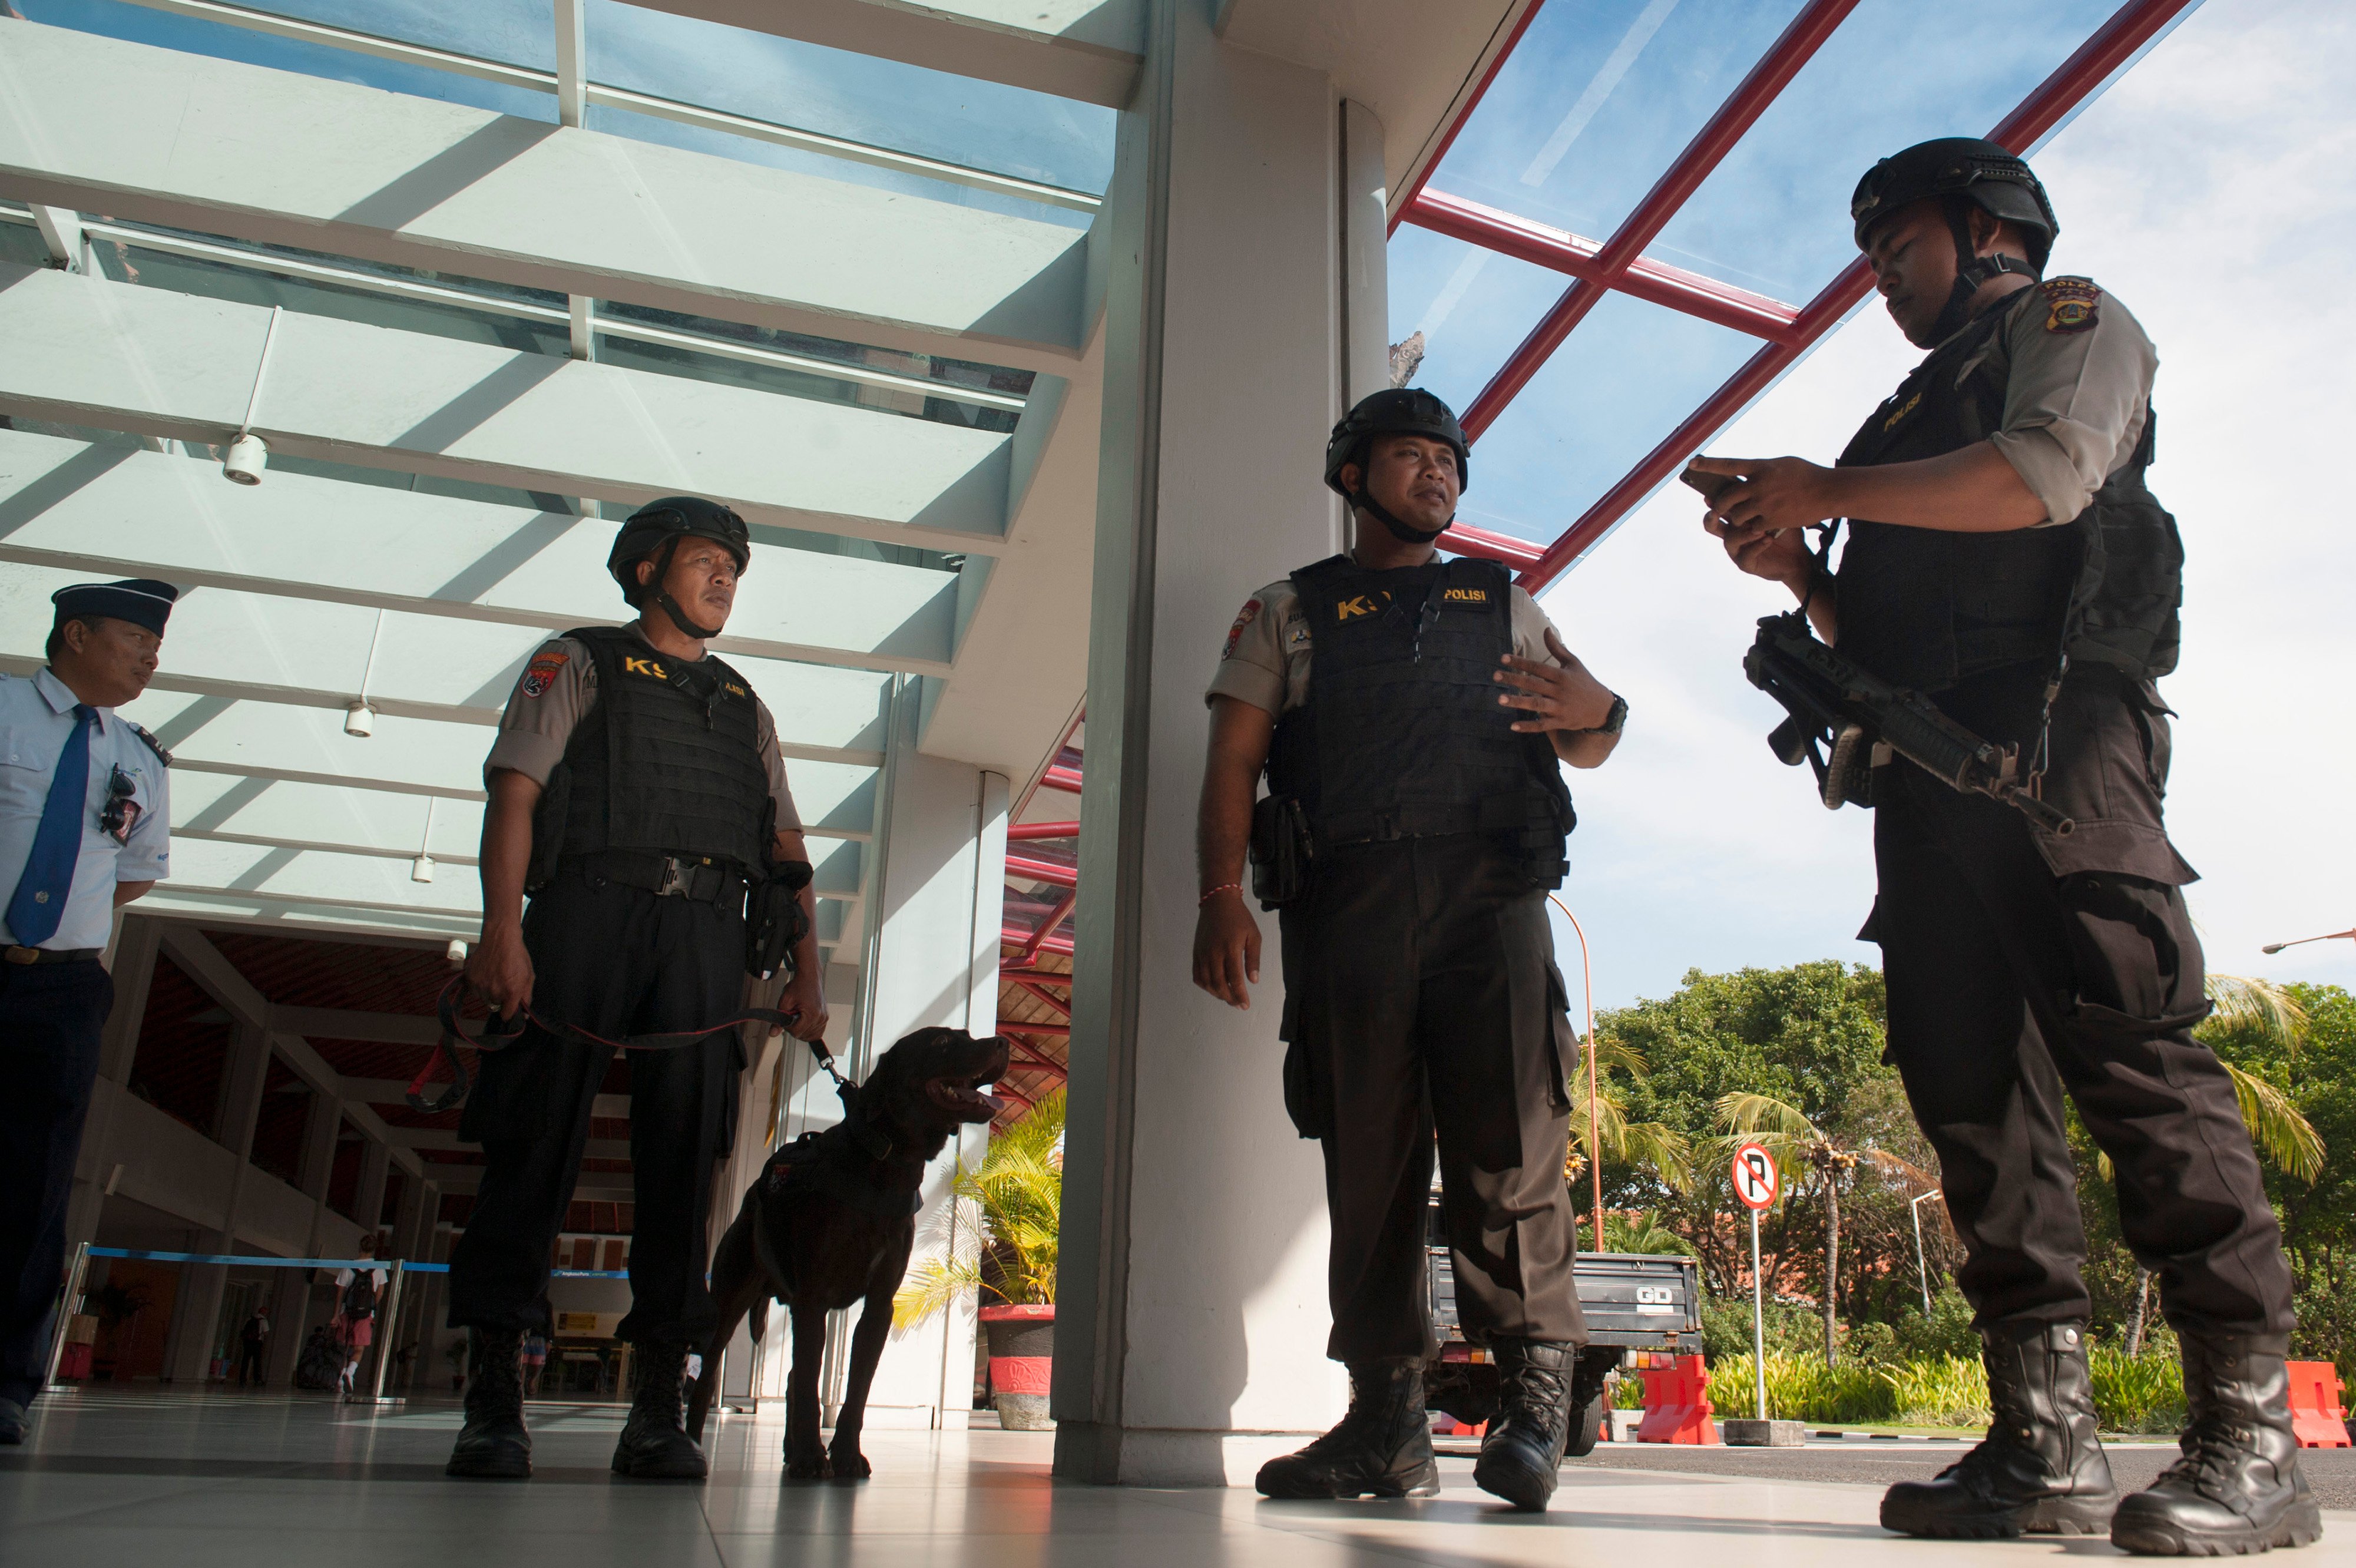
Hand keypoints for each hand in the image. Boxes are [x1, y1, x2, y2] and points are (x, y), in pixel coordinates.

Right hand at [466, 924, 534, 1019]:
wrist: (500, 937)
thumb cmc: (516, 955)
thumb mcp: (529, 976)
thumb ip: (526, 997)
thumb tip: (523, 1015)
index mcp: (511, 991)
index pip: (506, 1015)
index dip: (509, 1012)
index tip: (509, 1007)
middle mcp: (495, 991)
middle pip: (495, 1006)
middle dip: (500, 999)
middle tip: (503, 983)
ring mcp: (481, 985)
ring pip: (484, 999)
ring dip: (489, 992)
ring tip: (495, 976)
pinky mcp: (470, 979)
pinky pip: (474, 990)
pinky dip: (479, 985)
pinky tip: (486, 973)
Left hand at [780, 966, 828, 1042]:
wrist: (809, 977)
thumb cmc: (799, 986)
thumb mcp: (785, 1002)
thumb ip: (778, 1020)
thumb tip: (773, 1033)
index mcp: (812, 1014)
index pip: (796, 1032)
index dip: (787, 1027)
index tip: (786, 1018)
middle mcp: (821, 1017)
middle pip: (803, 1035)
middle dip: (795, 1028)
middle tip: (792, 1015)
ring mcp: (824, 1018)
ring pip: (810, 1036)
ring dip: (802, 1030)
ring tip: (799, 1017)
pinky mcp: (825, 1017)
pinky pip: (818, 1032)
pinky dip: (810, 1031)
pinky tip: (804, 1023)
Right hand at [1191, 890, 1259, 1008]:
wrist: (1218, 902)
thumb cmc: (1239, 918)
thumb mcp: (1253, 935)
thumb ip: (1253, 959)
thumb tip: (1253, 981)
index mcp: (1230, 948)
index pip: (1235, 979)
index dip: (1240, 995)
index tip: (1245, 1005)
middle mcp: (1214, 953)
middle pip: (1219, 984)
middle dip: (1229, 998)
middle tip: (1238, 1005)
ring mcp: (1202, 954)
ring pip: (1207, 982)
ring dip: (1217, 994)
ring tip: (1228, 998)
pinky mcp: (1196, 953)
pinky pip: (1197, 975)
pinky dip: (1204, 985)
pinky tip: (1214, 988)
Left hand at [1496, 627, 1613, 733]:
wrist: (1602, 708)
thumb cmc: (1584, 682)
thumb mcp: (1573, 663)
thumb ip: (1557, 648)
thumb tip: (1546, 629)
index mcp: (1562, 675)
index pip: (1537, 667)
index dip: (1520, 662)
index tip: (1503, 658)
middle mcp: (1560, 691)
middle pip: (1533, 684)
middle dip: (1514, 679)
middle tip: (1495, 676)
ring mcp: (1560, 707)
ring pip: (1536, 704)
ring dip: (1517, 702)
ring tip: (1500, 699)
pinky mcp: (1561, 722)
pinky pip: (1542, 725)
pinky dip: (1528, 726)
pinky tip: (1512, 726)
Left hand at [1689, 454, 1837, 536]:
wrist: (1828, 492)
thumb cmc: (1807, 474)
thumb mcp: (1782, 464)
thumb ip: (1762, 470)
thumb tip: (1746, 472)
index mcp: (1761, 466)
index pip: (1728, 465)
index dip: (1708, 465)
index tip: (1691, 464)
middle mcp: (1759, 484)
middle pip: (1726, 497)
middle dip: (1719, 506)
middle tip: (1716, 509)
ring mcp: (1764, 503)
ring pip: (1736, 516)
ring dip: (1737, 519)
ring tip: (1743, 519)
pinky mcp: (1771, 520)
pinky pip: (1752, 527)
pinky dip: (1753, 529)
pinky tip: (1760, 527)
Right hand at [1690, 456, 1821, 592]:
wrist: (1798, 555)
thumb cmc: (1787, 527)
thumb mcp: (1777, 505)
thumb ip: (1763, 493)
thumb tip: (1757, 471)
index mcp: (1736, 515)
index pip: (1719, 503)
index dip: (1710, 497)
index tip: (1706, 490)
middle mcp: (1732, 532)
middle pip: (1712, 523)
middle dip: (1714, 516)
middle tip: (1718, 510)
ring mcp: (1737, 549)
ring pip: (1728, 540)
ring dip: (1741, 532)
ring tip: (1757, 528)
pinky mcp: (1746, 564)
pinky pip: (1746, 555)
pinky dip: (1756, 546)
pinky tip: (1768, 539)